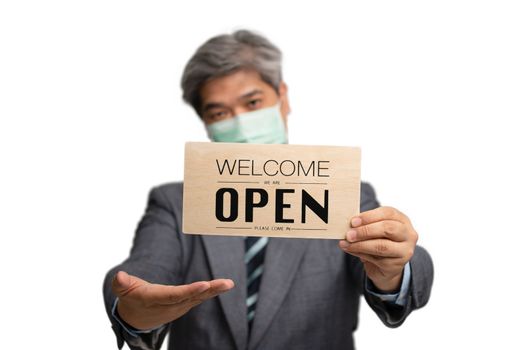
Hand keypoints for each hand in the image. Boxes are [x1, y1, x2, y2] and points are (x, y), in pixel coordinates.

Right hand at [112, 271, 233, 329]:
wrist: (137, 316)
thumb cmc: (131, 297)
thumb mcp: (122, 290)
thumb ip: (122, 284)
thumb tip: (119, 276)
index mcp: (154, 300)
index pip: (173, 295)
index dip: (189, 291)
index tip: (204, 284)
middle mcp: (169, 305)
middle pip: (191, 296)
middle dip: (209, 290)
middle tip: (226, 283)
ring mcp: (178, 306)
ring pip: (198, 297)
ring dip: (215, 290)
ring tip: (229, 283)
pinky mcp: (184, 304)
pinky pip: (200, 297)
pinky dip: (212, 291)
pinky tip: (224, 285)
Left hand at [339, 206, 417, 291]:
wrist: (386, 266)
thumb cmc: (379, 241)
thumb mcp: (374, 230)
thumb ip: (365, 225)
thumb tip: (349, 226)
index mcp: (402, 220)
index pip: (388, 213)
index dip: (369, 216)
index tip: (353, 221)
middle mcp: (408, 234)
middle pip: (388, 228)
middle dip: (365, 231)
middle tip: (349, 234)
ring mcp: (405, 251)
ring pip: (382, 246)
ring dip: (361, 244)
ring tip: (347, 243)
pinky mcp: (397, 265)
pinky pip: (377, 259)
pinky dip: (361, 254)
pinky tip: (351, 250)